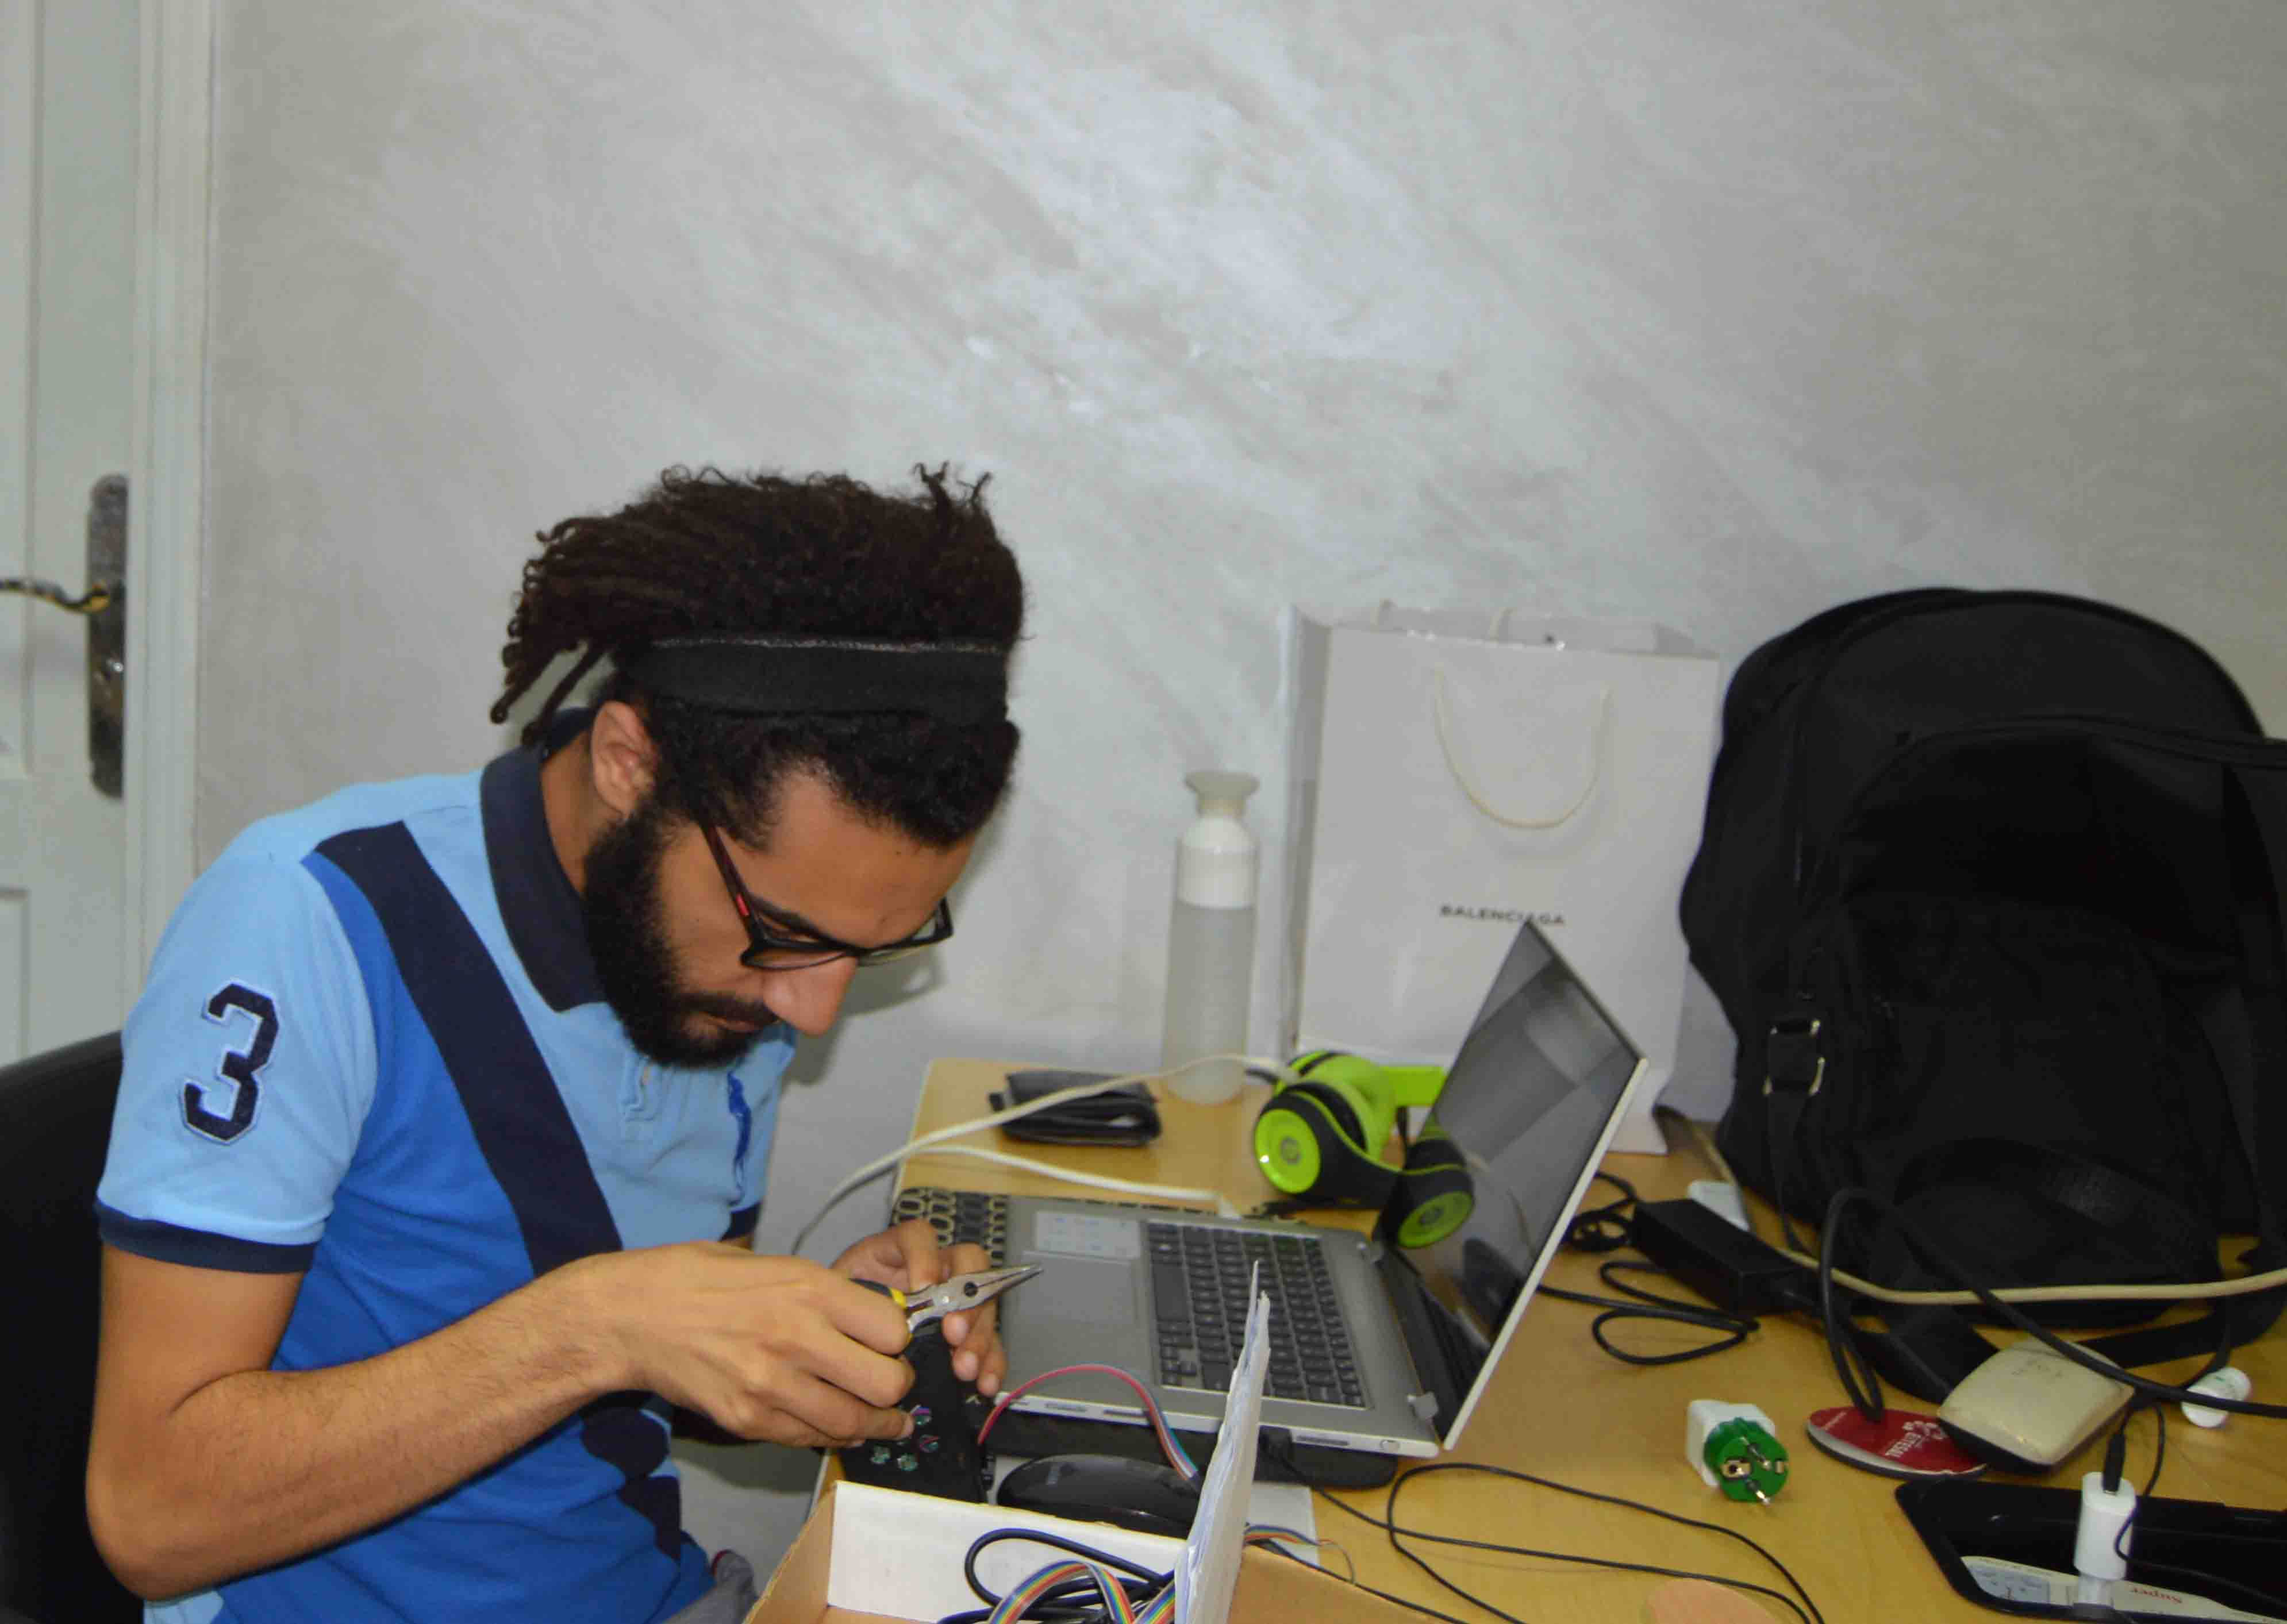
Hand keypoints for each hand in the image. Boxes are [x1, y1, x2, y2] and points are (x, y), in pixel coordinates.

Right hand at [573, 1242, 914, 1447]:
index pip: (894, 1328)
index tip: (892, 1340)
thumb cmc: (696, 1277)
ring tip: (884, 1420)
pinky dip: (829, 1435)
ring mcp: (771, 1385)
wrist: (629, 1316)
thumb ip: (820, 1291)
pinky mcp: (747, 1420)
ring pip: (853, 1422)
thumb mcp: (769, 1262)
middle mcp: (797, 1337)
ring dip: (875, 1423)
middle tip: (891, 1381)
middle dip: (897, 1385)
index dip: (900, 1338)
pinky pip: (809, 1439)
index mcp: (808, 1288)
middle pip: (887, 1382)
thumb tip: (869, 1313)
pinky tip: (835, 1426)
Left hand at [832, 1219, 1010, 1395]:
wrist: (840, 1335)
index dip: (926, 1257)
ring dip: (979, 1337)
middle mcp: (934, 1268)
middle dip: (965, 1301)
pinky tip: (984, 1384)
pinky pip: (989, 1343)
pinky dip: (991, 1364)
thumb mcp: (836, 1299)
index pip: (919, 1236)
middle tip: (952, 1334)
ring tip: (964, 1369)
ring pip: (983, 1305)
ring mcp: (954, 1300)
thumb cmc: (836, 1312)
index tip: (923, 1287)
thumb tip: (865, 1326)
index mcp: (897, 1252)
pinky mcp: (964, 1332)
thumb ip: (850, 1303)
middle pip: (967, 1267)